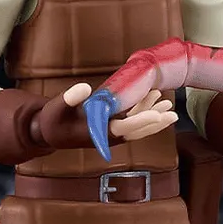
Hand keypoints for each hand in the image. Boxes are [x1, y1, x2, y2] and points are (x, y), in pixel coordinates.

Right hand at [38, 83, 177, 148]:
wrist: (48, 132)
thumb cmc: (52, 120)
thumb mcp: (56, 108)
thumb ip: (70, 98)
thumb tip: (85, 87)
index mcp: (96, 133)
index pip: (122, 129)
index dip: (140, 122)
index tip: (157, 115)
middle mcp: (107, 136)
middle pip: (137, 131)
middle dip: (155, 122)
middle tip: (173, 113)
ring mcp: (110, 132)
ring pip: (137, 126)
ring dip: (153, 115)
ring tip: (168, 102)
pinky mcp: (110, 125)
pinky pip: (131, 119)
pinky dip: (142, 109)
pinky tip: (153, 97)